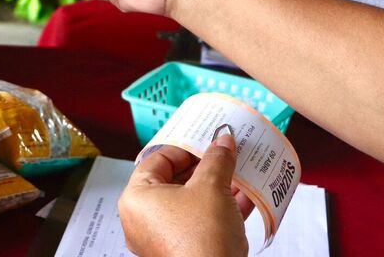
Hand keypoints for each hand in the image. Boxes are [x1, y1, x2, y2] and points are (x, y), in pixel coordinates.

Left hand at [119, 135, 252, 256]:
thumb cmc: (201, 241)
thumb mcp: (211, 188)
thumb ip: (217, 159)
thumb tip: (222, 142)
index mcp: (137, 198)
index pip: (157, 159)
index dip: (184, 146)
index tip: (204, 139)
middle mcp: (144, 220)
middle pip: (175, 181)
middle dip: (205, 166)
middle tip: (224, 153)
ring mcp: (164, 238)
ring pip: (192, 202)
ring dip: (218, 186)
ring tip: (239, 170)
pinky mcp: (185, 251)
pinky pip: (202, 223)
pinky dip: (222, 209)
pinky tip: (246, 195)